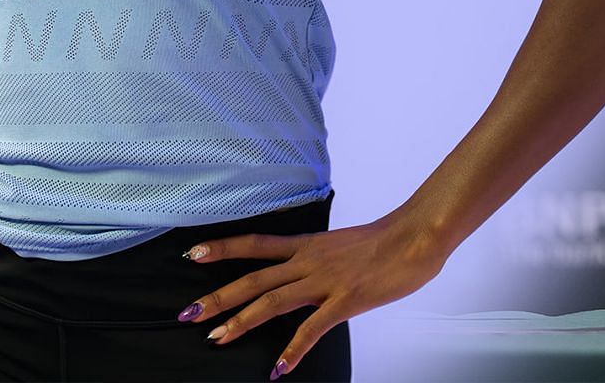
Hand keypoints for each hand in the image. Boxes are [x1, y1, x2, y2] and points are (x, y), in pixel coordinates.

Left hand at [179, 213, 447, 378]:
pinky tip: (279, 368)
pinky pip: (312, 328)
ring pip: (273, 301)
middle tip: (188, 313)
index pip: (256, 244)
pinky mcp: (346, 300)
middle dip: (219, 297)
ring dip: (242, 321)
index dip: (223, 249)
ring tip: (217, 338)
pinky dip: (293, 350)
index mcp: (309, 245)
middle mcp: (309, 261)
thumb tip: (308, 270)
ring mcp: (326, 281)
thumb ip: (322, 259)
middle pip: (254, 279)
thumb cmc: (388, 240)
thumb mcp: (344, 244)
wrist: (417, 235)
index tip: (192, 254)